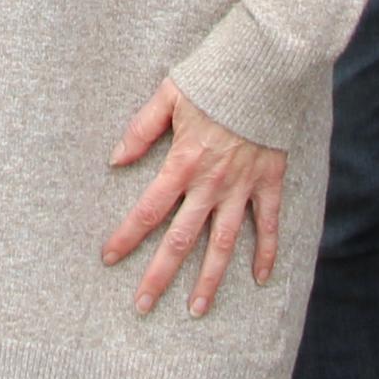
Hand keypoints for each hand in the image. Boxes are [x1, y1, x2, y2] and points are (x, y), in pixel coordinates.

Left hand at [100, 76, 286, 316]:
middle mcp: (211, 183)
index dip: (126, 236)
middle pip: (181, 239)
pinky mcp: (269, 182)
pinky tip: (260, 279)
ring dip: (209, 280)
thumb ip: (141, 129)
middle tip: (142, 307)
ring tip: (196, 310)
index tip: (108, 259)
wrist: (265, 68)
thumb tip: (115, 159)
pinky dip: (266, 252)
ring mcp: (242, 186)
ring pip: (223, 243)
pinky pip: (268, 224)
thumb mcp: (169, 96)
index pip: (148, 210)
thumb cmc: (213, 79)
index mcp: (182, 163)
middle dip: (160, 275)